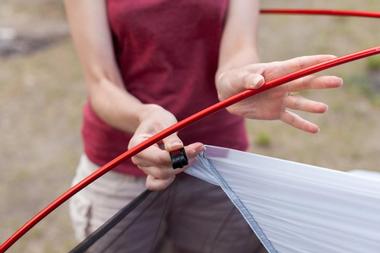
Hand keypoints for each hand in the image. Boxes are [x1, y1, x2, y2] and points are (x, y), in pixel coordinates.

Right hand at [129, 104, 203, 190]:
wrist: (153, 122)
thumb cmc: (158, 120)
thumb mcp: (165, 123)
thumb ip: (171, 138)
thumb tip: (177, 149)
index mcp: (136, 145)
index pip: (159, 157)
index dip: (180, 155)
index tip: (198, 147)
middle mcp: (138, 159)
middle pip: (162, 170)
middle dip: (183, 162)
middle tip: (198, 149)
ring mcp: (144, 168)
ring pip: (164, 176)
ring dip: (181, 167)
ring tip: (193, 154)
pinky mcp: (150, 173)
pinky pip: (158, 184)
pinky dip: (170, 179)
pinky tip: (182, 166)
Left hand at [216, 55, 342, 132]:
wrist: (229, 91)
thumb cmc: (234, 79)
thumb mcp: (238, 78)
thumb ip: (248, 79)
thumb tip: (259, 82)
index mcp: (275, 71)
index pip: (298, 65)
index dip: (315, 62)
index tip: (332, 60)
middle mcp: (282, 84)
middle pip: (304, 83)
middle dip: (321, 82)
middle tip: (339, 82)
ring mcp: (280, 99)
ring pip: (300, 102)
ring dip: (312, 105)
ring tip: (324, 109)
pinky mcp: (276, 112)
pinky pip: (291, 119)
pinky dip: (302, 124)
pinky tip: (315, 129)